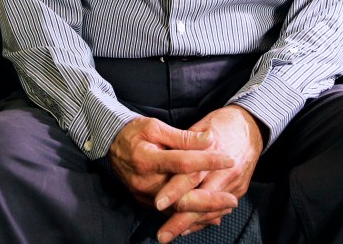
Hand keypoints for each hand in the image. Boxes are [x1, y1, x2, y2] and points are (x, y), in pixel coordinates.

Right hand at [107, 116, 234, 207]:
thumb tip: (209, 139)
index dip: (207, 161)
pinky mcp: (145, 202)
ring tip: (225, 208)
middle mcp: (145, 182)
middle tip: (232, 200)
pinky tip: (209, 215)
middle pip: (181, 198)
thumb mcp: (155, 126)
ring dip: (203, 212)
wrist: (110, 145)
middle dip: (209, 201)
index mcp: (146, 159)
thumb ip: (182, 136)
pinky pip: (171, 213)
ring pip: (177, 210)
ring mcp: (144, 195)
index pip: (182, 163)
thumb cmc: (134, 132)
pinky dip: (191, 215)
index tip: (228, 159)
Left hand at [154, 105, 264, 241]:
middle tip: (163, 235)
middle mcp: (226, 173)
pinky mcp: (239, 190)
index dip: (174, 190)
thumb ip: (185, 143)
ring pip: (211, 210)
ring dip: (191, 224)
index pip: (191, 176)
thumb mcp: (202, 126)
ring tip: (171, 234)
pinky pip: (220, 209)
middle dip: (181, 220)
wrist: (251, 126)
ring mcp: (235, 184)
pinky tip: (188, 227)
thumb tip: (165, 154)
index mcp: (214, 154)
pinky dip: (204, 219)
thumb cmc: (221, 123)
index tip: (158, 203)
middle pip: (201, 201)